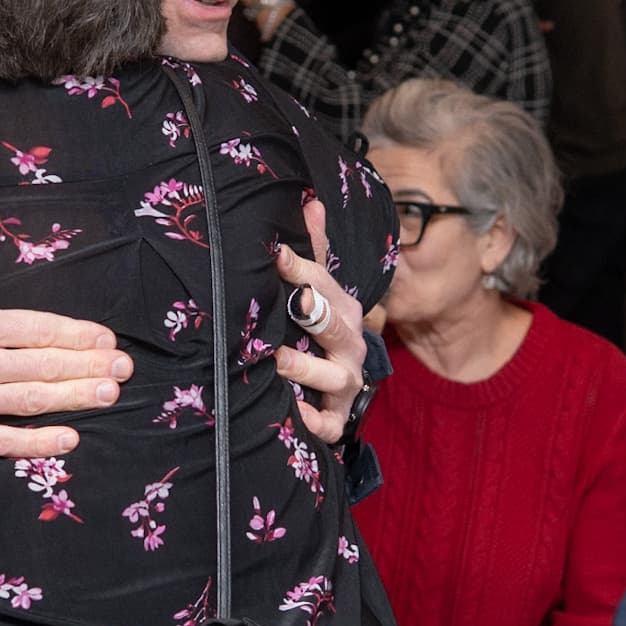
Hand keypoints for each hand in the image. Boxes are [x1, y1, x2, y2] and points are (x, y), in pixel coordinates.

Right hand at [0, 207, 130, 455]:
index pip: (35, 330)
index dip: (75, 334)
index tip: (105, 338)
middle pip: (42, 367)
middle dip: (88, 366)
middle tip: (125, 368)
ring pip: (30, 402)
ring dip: (74, 398)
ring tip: (109, 394)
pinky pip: (0, 442)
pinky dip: (36, 442)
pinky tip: (68, 439)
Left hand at [273, 198, 366, 444]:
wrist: (338, 387)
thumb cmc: (319, 331)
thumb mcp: (318, 291)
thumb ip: (313, 252)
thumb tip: (310, 202)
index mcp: (342, 308)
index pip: (321, 284)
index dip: (299, 268)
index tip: (275, 253)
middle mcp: (350, 343)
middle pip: (334, 324)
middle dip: (311, 313)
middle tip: (289, 302)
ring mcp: (346, 381)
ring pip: (332, 375)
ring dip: (304, 367)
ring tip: (274, 361)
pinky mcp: (338, 417)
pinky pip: (329, 424)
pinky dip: (313, 421)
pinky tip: (292, 413)